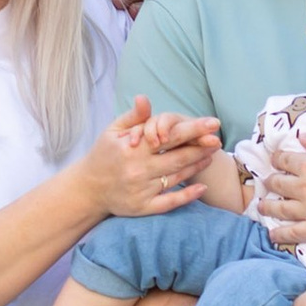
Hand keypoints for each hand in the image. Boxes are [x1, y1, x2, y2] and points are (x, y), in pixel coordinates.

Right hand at [78, 97, 222, 221]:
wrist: (88, 189)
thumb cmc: (103, 155)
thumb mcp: (113, 131)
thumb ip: (133, 116)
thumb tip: (145, 98)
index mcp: (132, 149)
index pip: (168, 136)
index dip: (192, 129)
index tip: (212, 122)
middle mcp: (138, 170)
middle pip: (178, 157)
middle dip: (202, 147)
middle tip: (218, 139)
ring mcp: (141, 190)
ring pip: (177, 176)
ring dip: (197, 165)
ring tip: (211, 154)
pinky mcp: (142, 208)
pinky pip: (170, 202)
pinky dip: (187, 195)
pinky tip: (202, 187)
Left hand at [254, 126, 305, 245]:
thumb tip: (301, 139)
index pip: (284, 160)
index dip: (278, 159)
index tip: (275, 160)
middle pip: (279, 184)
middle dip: (270, 182)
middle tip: (266, 183)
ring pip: (281, 209)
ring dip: (268, 206)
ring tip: (261, 206)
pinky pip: (294, 234)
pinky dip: (280, 234)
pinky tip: (272, 234)